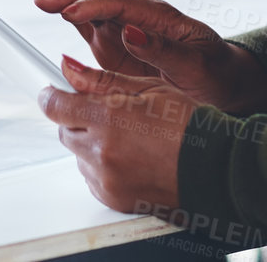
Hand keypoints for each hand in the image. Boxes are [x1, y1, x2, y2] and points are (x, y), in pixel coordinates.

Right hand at [26, 0, 266, 112]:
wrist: (225, 85)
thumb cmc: (216, 76)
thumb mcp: (197, 68)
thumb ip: (163, 51)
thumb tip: (130, 31)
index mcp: (161, 18)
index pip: (121, 4)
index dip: (93, 5)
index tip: (67, 11)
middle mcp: (139, 17)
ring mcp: (125, 29)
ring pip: (88, 4)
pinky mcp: (116, 45)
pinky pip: (86, 25)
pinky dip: (65, 13)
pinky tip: (45, 1)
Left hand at [39, 57, 191, 213]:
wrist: (213, 169)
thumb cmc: (188, 125)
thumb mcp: (149, 88)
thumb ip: (101, 80)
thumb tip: (69, 68)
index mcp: (108, 119)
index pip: (55, 106)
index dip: (53, 94)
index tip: (55, 91)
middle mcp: (100, 152)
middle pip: (65, 130)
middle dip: (79, 118)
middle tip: (109, 113)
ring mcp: (104, 179)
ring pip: (79, 155)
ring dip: (93, 144)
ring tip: (129, 138)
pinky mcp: (111, 197)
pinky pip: (92, 177)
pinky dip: (104, 166)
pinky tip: (132, 157)